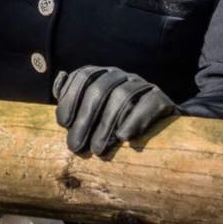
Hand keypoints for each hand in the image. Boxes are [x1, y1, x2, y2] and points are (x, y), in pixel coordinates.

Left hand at [52, 65, 177, 155]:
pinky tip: (124, 137)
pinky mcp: (161, 99)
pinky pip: (149, 103)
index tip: (63, 123)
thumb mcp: (90, 108)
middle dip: (85, 118)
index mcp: (102, 73)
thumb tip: (61, 77)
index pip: (83, 76)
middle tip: (76, 146)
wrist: (157, 127)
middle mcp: (120, 75)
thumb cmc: (113, 119)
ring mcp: (141, 84)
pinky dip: (135, 119)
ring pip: (122, 96)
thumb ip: (72, 95)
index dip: (70, 98)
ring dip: (106, 124)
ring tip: (97, 149)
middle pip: (99, 89)